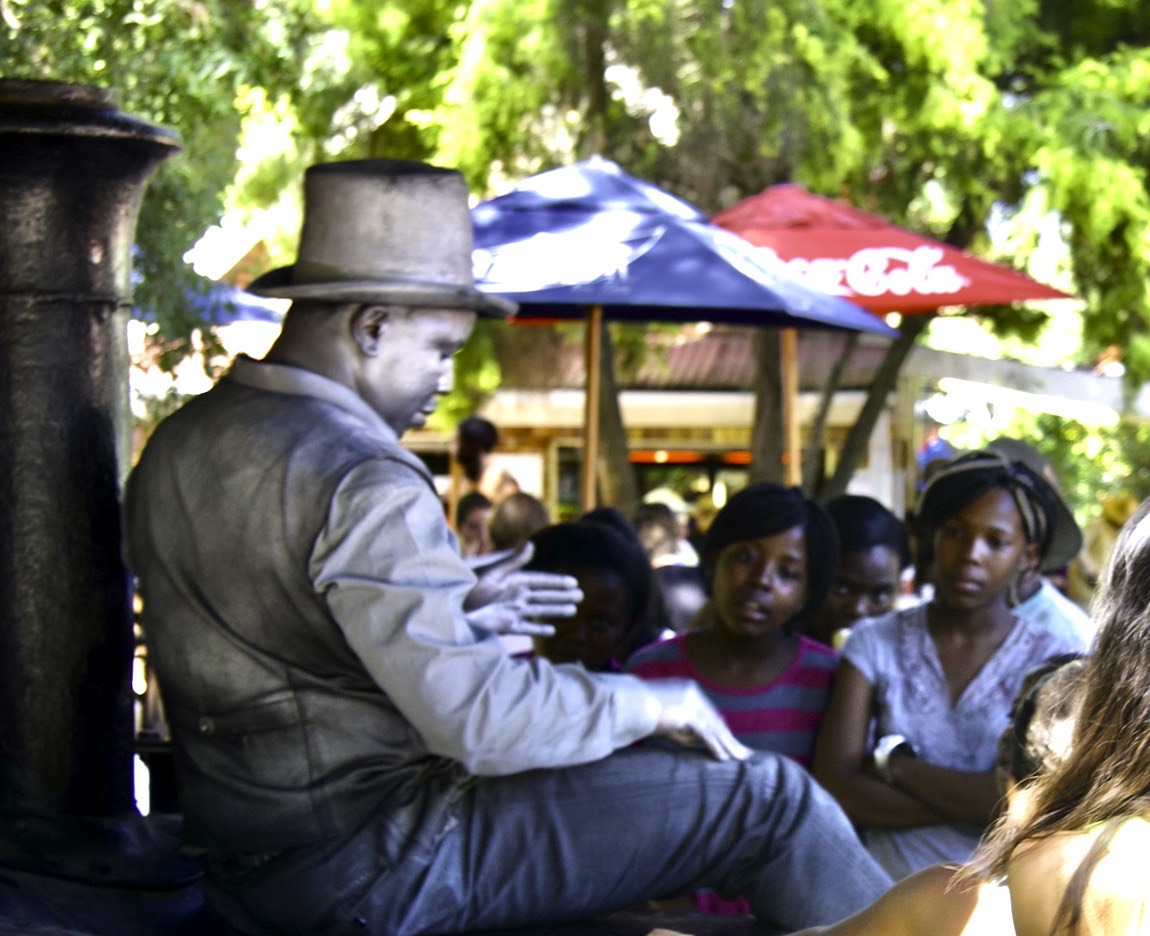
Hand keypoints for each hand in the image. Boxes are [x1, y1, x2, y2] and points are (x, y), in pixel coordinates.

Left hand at [463, 542, 582, 636]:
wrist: (450, 609)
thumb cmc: (468, 587)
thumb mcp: (491, 573)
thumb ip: (513, 562)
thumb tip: (531, 544)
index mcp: (512, 579)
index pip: (541, 580)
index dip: (557, 582)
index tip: (574, 583)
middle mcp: (514, 595)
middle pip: (543, 595)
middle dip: (561, 596)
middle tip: (581, 597)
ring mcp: (510, 610)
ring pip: (538, 610)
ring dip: (555, 610)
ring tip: (572, 611)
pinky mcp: (503, 625)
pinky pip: (525, 628)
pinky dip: (537, 629)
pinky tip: (550, 631)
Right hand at [645, 679, 750, 761]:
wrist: (628, 704)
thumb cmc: (641, 711)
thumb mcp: (667, 718)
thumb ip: (683, 727)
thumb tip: (700, 742)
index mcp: (688, 690)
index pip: (709, 713)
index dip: (720, 729)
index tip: (730, 741)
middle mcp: (693, 693)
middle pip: (716, 719)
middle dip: (729, 738)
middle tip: (743, 752)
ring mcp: (691, 701)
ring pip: (714, 727)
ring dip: (727, 744)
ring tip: (738, 758)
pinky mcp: (687, 713)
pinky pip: (705, 733)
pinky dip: (715, 746)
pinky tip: (723, 758)